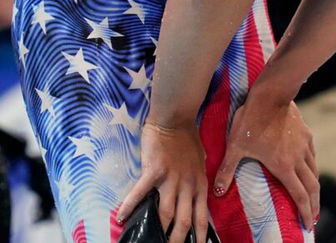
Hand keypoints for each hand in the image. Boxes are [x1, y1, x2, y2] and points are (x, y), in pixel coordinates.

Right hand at [117, 122, 208, 242]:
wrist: (175, 119)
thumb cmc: (187, 139)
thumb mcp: (200, 162)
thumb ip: (196, 180)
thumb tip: (193, 194)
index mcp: (199, 184)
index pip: (202, 216)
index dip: (200, 234)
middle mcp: (188, 185)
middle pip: (184, 221)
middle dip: (177, 239)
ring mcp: (171, 179)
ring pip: (166, 213)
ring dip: (158, 230)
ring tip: (149, 241)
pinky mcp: (154, 171)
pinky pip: (140, 192)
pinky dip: (130, 206)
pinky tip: (120, 218)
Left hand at [213, 93, 318, 230]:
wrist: (271, 95)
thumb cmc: (251, 121)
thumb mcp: (235, 147)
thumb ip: (227, 170)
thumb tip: (217, 192)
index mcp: (283, 166)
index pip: (299, 195)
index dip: (305, 212)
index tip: (308, 223)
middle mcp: (298, 159)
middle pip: (312, 187)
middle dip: (313, 204)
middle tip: (312, 216)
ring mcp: (304, 146)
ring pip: (314, 171)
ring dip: (314, 187)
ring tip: (312, 196)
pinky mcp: (306, 135)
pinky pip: (312, 156)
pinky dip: (312, 167)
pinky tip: (308, 168)